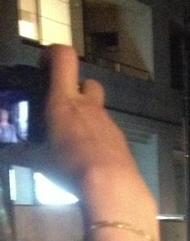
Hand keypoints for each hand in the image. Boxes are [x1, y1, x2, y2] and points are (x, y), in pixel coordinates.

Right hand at [40, 45, 151, 216]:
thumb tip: (17, 153)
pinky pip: (108, 132)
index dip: (54, 54)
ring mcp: (109, 123)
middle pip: (88, 82)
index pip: (64, 58)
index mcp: (65, 101)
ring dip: (88, 117)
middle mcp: (89, 106)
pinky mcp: (122, 141)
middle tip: (65, 106)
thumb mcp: (40, 160)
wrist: (112, 186)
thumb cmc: (71, 167)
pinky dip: (99, 138)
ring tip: (76, 140)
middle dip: (77, 89)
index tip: (45, 65)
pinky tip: (92, 157)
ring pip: (99, 110)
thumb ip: (28, 151)